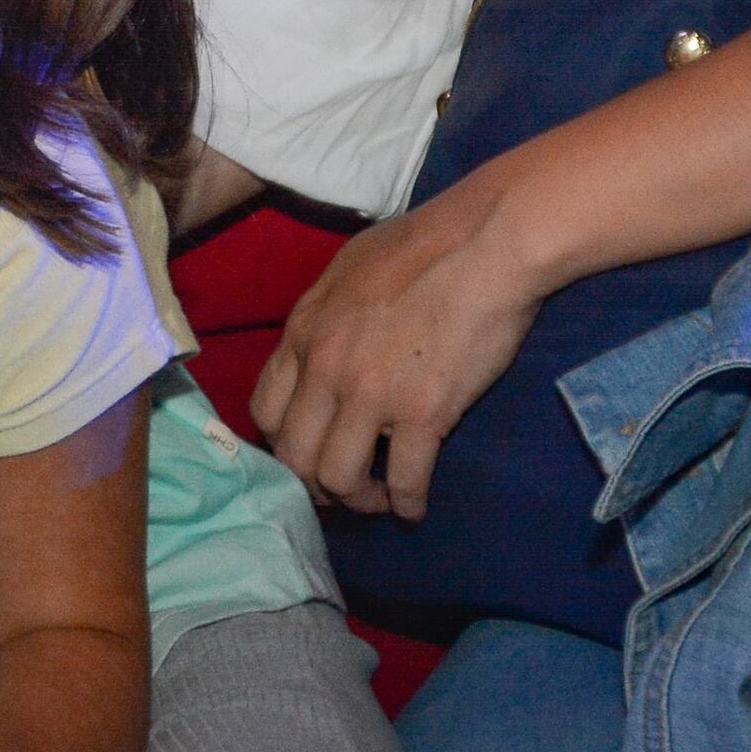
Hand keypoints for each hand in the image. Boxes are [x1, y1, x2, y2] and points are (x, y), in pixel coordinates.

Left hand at [246, 173, 547, 520]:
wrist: (486, 244)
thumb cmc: (423, 245)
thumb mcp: (347, 269)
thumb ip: (323, 315)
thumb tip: (319, 346)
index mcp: (303, 332)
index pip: (265, 410)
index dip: (282, 442)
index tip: (305, 451)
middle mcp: (325, 369)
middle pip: (294, 456)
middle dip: (312, 484)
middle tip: (338, 489)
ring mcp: (371, 395)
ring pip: (337, 478)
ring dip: (356, 499)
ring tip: (378, 497)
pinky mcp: (423, 415)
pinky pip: (404, 480)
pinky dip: (408, 503)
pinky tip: (415, 506)